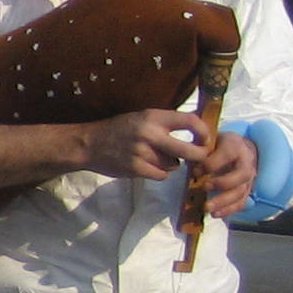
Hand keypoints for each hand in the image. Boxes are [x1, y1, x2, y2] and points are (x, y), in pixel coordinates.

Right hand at [78, 108, 204, 180]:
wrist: (88, 144)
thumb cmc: (119, 130)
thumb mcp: (143, 118)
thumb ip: (166, 123)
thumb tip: (198, 130)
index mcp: (153, 117)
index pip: (190, 121)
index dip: (204, 132)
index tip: (205, 139)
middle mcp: (150, 133)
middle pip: (189, 151)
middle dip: (198, 156)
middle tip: (198, 158)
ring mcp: (142, 152)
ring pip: (174, 165)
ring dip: (170, 164)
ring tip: (155, 158)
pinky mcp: (135, 168)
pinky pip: (161, 175)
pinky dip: (158, 173)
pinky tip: (146, 166)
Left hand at [203, 128, 258, 217]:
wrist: (237, 149)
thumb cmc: (216, 145)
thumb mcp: (208, 141)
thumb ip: (198, 148)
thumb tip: (185, 156)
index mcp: (235, 146)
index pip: (228, 154)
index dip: (212, 163)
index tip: (196, 171)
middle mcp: (246, 161)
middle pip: (241, 175)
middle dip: (222, 183)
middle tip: (204, 188)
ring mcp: (249, 177)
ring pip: (241, 191)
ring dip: (224, 201)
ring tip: (207, 208)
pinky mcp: (247, 190)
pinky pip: (242, 202)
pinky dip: (229, 210)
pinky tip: (215, 214)